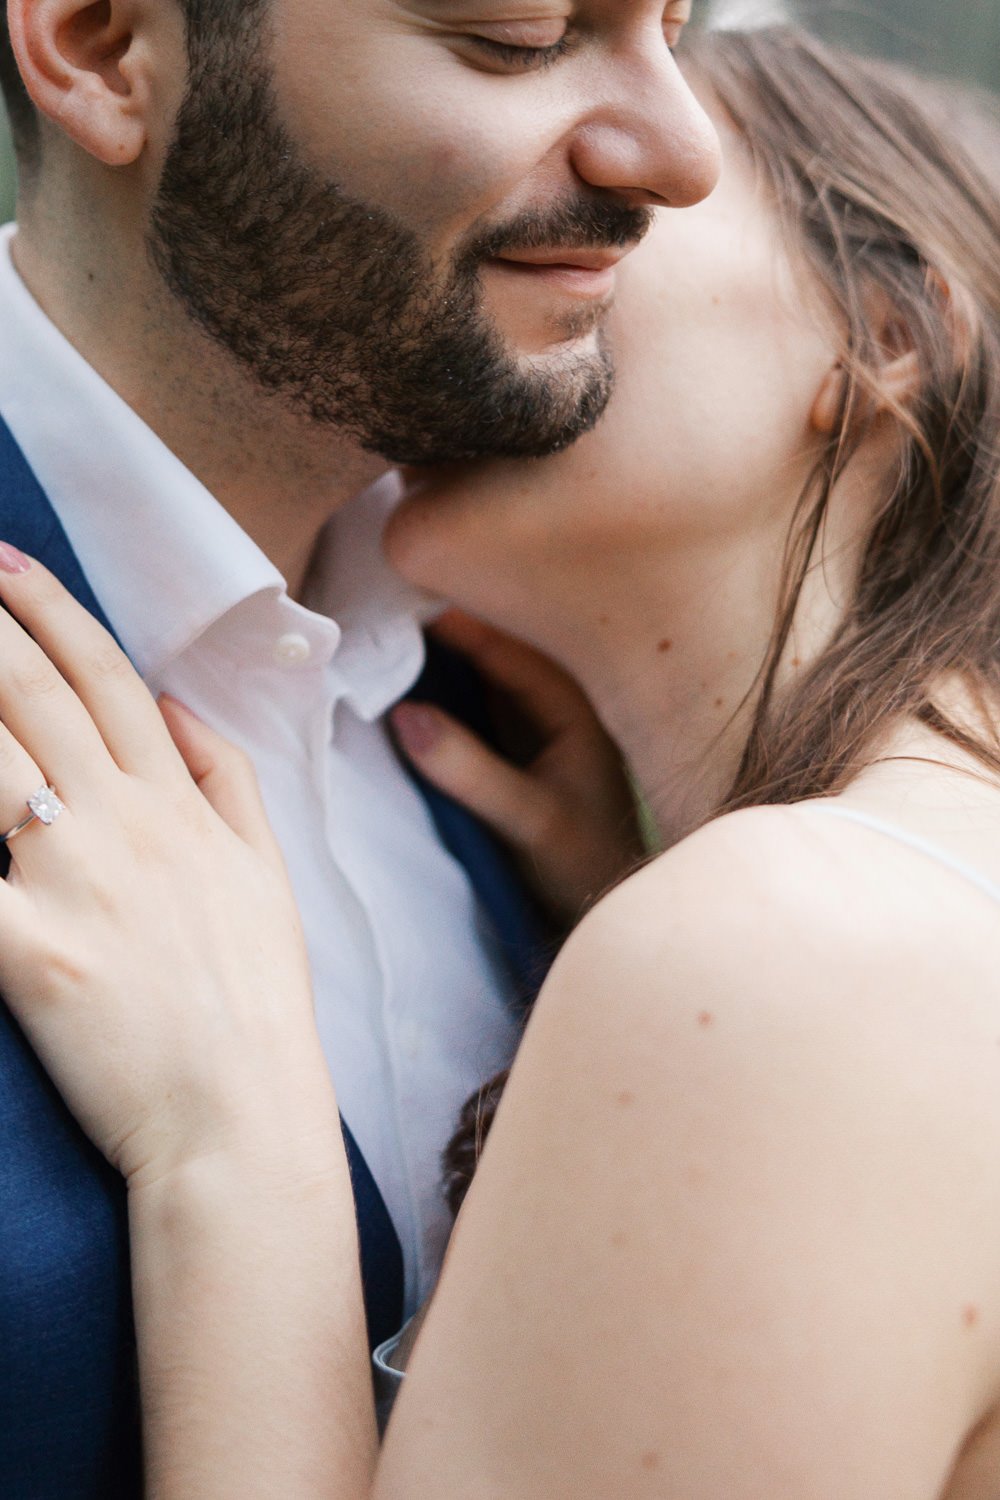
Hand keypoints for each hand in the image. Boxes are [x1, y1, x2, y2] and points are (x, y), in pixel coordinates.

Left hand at [0, 546, 334, 1188]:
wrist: (239, 1120)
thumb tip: (177, 704)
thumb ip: (227, 780)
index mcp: (181, 805)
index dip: (52, 611)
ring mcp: (73, 883)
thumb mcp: (268, 876)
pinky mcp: (27, 952)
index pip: (109, 679)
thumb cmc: (255, 1004)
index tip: (6, 563)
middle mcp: (126, 824)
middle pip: (37, 695)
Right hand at [391, 611, 645, 921]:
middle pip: (493, 646)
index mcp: (576, 706)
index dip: (454, 620)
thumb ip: (470, 772)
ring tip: (377, 631)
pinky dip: (438, 686)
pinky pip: (473, 699)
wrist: (606, 904)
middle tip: (377, 605)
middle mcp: (558, 703)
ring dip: (436, 654)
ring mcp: (534, 723)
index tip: (398, 599)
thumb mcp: (529, 820)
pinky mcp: (513, 746)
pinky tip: (398, 676)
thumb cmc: (584, 864)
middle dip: (441, 627)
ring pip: (479, 670)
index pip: (509, 645)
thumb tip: (403, 715)